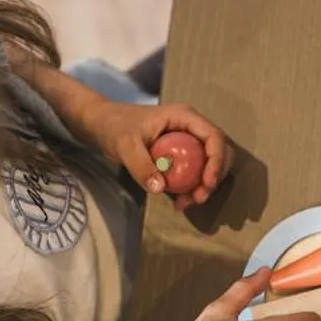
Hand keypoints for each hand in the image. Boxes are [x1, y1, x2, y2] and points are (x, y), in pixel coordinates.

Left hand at [75, 99, 231, 209]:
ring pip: (209, 163)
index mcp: (183, 117)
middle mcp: (190, 128)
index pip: (213, 136)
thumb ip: (141, 165)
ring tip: (186, 202)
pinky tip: (179, 201)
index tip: (207, 183)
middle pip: (218, 151)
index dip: (216, 160)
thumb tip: (161, 188)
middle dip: (214, 176)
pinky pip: (195, 171)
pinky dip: (192, 187)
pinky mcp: (180, 153)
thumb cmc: (114, 126)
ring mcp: (187, 140)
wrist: (102, 125)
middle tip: (199, 197)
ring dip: (204, 185)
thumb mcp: (125, 145)